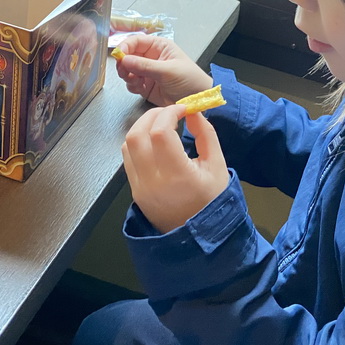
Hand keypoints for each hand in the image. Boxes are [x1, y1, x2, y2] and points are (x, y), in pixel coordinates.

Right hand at [114, 34, 212, 105]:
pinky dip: (132, 86)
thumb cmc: (190, 80)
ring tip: (137, 81)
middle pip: (128, 56)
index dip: (125, 47)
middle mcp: (151, 58)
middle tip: (126, 72)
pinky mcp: (145, 86)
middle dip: (124, 64)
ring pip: (127, 70)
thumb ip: (145, 66)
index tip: (118, 56)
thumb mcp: (168, 71)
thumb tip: (124, 59)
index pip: (135, 41)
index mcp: (158, 47)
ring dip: (128, 76)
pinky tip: (141, 88)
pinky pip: (131, 83)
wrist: (197, 101)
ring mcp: (147, 72)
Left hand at [122, 104, 229, 232]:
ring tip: (161, 123)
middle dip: (153, 115)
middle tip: (170, 112)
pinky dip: (137, 142)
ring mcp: (140, 187)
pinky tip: (154, 141)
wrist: (198, 236)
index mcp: (178, 175)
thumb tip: (192, 111)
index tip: (184, 109)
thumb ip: (206, 134)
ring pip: (127, 144)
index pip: (161, 132)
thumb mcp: (217, 165)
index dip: (170, 113)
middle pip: (137, 135)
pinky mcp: (134, 190)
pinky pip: (128, 158)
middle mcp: (153, 181)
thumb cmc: (212, 199)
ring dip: (142, 127)